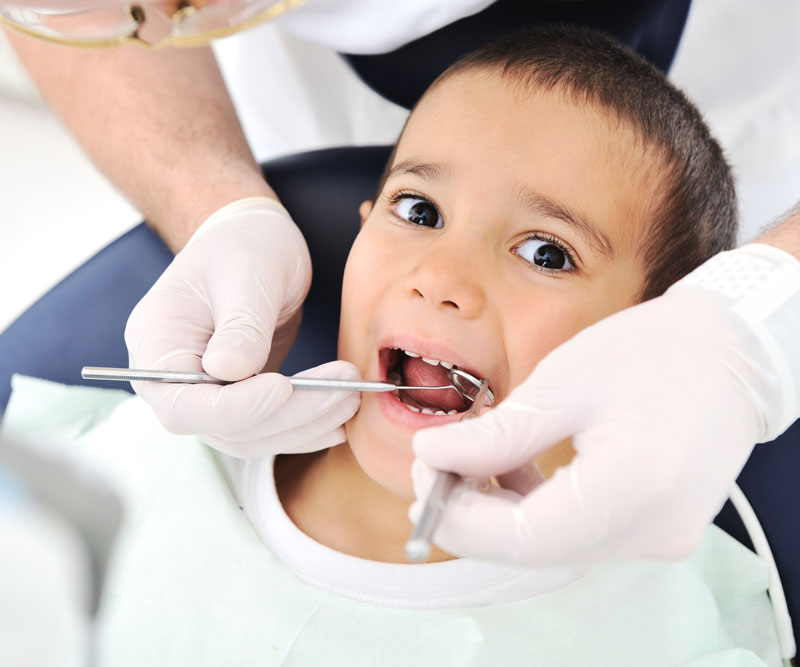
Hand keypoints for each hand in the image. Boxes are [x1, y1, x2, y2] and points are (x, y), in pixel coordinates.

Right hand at [125, 197, 359, 456]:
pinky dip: (306, 426)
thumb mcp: (247, 272)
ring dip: (306, 425)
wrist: (255, 242)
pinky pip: (270, 427)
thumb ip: (240, 324)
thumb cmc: (244, 245)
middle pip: (224, 427)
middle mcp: (175, 381)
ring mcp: (208, 395)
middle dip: (288, 416)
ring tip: (352, 397)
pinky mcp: (241, 399)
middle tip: (344, 392)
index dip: (234, 408)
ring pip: (253, 436)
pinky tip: (340, 418)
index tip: (283, 387)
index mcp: (157, 344)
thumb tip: (229, 372)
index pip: (182, 404)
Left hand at [411, 245, 799, 566]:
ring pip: (550, 545)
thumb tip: (431, 458)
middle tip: (435, 464)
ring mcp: (658, 537)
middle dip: (472, 513)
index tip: (423, 472)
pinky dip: (532, 507)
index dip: (462, 516)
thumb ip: (498, 433)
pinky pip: (574, 534)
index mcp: (637, 487)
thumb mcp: (565, 381)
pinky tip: (514, 466)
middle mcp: (653, 529)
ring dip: (499, 509)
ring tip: (473, 457)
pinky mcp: (652, 530)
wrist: (728, 355)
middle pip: (535, 549)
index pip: (525, 538)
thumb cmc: (653, 352)